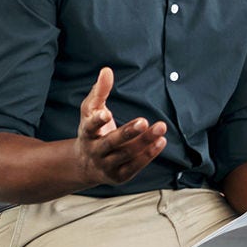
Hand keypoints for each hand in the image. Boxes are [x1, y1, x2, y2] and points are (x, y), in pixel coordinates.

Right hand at [74, 68, 167, 185]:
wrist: (85, 165)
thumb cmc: (92, 131)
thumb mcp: (91, 111)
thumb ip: (99, 91)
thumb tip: (107, 70)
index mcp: (86, 134)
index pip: (90, 127)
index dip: (97, 121)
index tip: (106, 113)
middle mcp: (95, 151)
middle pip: (111, 143)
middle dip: (127, 133)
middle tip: (143, 121)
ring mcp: (106, 166)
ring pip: (126, 154)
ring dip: (144, 141)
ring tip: (161, 127)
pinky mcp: (119, 176)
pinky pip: (135, 166)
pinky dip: (148, 154)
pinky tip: (161, 141)